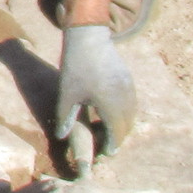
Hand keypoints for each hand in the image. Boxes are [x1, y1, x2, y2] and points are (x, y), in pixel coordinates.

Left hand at [53, 23, 137, 174]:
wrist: (89, 38)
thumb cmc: (76, 66)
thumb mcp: (67, 93)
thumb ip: (65, 117)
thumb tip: (61, 137)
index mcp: (109, 103)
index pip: (116, 132)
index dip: (112, 145)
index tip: (106, 154)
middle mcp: (124, 97)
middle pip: (127, 126)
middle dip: (118, 138)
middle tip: (107, 146)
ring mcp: (129, 88)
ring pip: (131, 115)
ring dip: (122, 126)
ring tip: (108, 132)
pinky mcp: (129, 80)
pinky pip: (131, 104)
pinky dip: (125, 114)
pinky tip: (112, 115)